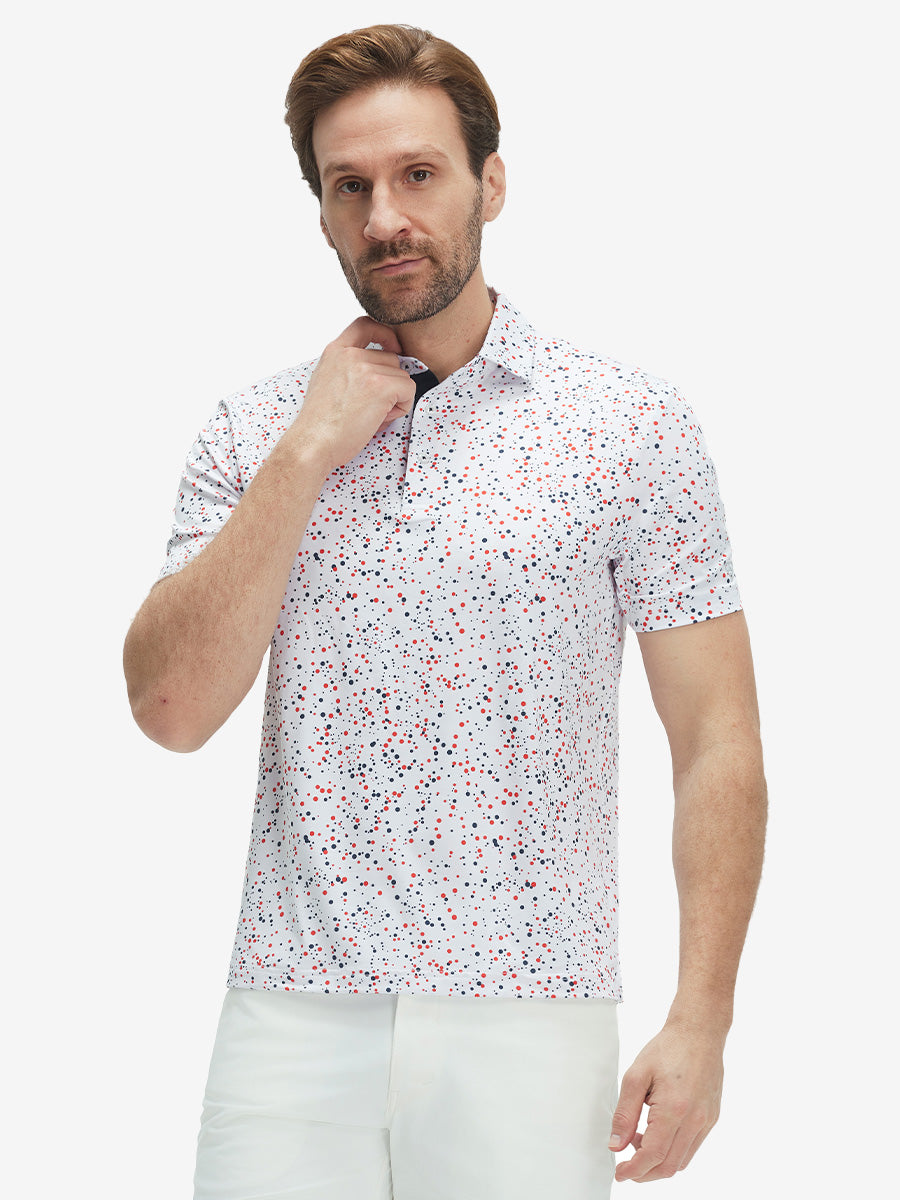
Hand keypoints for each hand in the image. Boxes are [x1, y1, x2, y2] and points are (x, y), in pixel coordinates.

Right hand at [288, 316, 415, 472]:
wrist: (313, 443)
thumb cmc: (320, 423)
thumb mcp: (327, 381)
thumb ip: (349, 369)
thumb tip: (381, 370)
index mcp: (335, 351)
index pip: (365, 324)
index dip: (385, 333)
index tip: (393, 347)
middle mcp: (351, 355)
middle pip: (391, 358)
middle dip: (389, 382)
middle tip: (372, 406)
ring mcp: (367, 368)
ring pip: (402, 376)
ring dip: (395, 397)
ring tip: (372, 414)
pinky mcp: (382, 386)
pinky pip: (409, 390)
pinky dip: (402, 406)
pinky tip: (381, 418)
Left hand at [608, 1020, 724, 1181]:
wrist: (699, 1032)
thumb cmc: (667, 1049)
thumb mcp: (636, 1076)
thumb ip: (624, 1114)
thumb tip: (616, 1145)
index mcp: (675, 1109)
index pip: (653, 1155)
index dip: (634, 1170)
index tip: (620, 1173)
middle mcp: (695, 1120)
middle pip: (668, 1166)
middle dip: (645, 1172)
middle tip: (626, 1165)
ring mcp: (706, 1121)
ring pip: (682, 1160)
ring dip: (658, 1162)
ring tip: (639, 1141)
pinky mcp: (712, 1118)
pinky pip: (692, 1147)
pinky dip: (673, 1151)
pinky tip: (658, 1133)